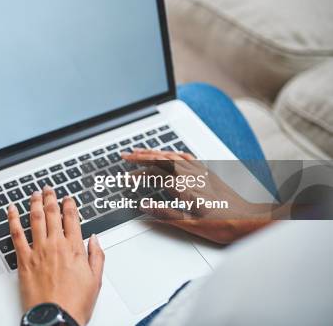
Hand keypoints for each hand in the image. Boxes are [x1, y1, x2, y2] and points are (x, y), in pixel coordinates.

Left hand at [8, 187, 103, 325]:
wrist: (56, 318)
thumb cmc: (75, 303)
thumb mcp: (96, 280)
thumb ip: (97, 255)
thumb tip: (95, 239)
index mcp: (74, 248)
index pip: (71, 218)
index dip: (69, 204)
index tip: (67, 198)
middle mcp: (55, 245)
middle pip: (52, 214)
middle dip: (50, 198)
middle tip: (49, 189)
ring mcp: (38, 251)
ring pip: (34, 218)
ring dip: (34, 203)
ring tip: (34, 193)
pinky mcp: (24, 260)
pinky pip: (16, 234)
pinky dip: (12, 219)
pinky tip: (11, 210)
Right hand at [122, 149, 272, 243]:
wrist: (251, 220)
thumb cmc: (225, 225)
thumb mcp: (191, 224)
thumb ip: (166, 213)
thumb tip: (144, 206)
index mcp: (185, 186)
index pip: (154, 174)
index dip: (137, 174)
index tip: (123, 176)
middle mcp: (192, 175)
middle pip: (161, 159)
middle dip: (141, 156)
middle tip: (125, 156)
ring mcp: (201, 172)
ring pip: (172, 156)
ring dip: (155, 151)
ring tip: (141, 151)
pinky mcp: (208, 173)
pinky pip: (187, 157)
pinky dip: (173, 153)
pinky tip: (169, 154)